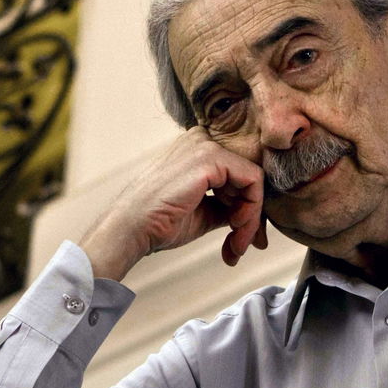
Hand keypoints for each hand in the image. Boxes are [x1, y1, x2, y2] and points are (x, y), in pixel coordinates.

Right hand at [80, 127, 267, 280]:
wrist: (132, 230)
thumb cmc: (161, 223)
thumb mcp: (204, 211)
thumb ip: (229, 205)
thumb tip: (255, 216)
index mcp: (198, 149)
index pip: (240, 174)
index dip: (247, 208)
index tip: (240, 239)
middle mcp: (203, 140)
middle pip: (250, 177)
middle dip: (251, 217)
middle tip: (241, 247)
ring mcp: (206, 145)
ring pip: (255, 181)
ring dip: (251, 220)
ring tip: (235, 246)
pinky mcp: (211, 158)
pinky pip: (253, 182)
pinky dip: (251, 211)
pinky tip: (234, 230)